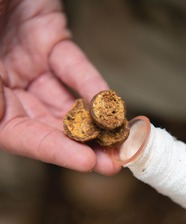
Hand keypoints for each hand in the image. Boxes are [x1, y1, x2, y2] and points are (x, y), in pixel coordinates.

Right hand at [0, 0, 119, 174]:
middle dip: (84, 146)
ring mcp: (30, 66)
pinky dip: (91, 85)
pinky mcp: (51, 43)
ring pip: (67, 101)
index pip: (22, 137)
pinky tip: (111, 103)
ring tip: (120, 141)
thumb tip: (4, 122)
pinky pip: (74, 67)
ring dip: (95, 123)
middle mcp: (7, 88)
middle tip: (114, 162)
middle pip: (50, 125)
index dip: (55, 151)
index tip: (88, 164)